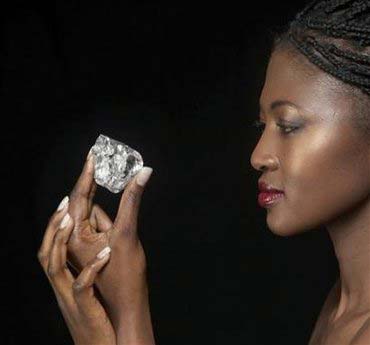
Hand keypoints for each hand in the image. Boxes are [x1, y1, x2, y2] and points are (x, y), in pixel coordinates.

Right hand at [38, 200, 115, 344]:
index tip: (64, 203)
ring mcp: (70, 298)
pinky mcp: (83, 309)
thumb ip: (85, 265)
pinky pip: (82, 286)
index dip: (55, 226)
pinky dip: (91, 268)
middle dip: (53, 226)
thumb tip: (94, 241)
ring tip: (72, 219)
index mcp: (64, 280)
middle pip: (46, 252)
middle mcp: (61, 286)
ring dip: (61, 241)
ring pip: (55, 266)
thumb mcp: (88, 288)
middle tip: (64, 202)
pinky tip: (105, 253)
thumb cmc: (98, 314)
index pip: (52, 248)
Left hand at [65, 150, 154, 343]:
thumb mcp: (128, 232)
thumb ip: (133, 199)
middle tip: (109, 178)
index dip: (87, 173)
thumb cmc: (125, 274)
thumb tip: (143, 173)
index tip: (92, 155)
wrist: (127, 305)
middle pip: (87, 204)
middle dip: (101, 197)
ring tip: (119, 240)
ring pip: (97, 216)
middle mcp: (72, 238)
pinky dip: (110, 224)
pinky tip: (118, 242)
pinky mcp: (91, 247)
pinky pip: (100, 226)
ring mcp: (81, 243)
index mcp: (73, 234)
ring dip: (110, 218)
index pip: (78, 196)